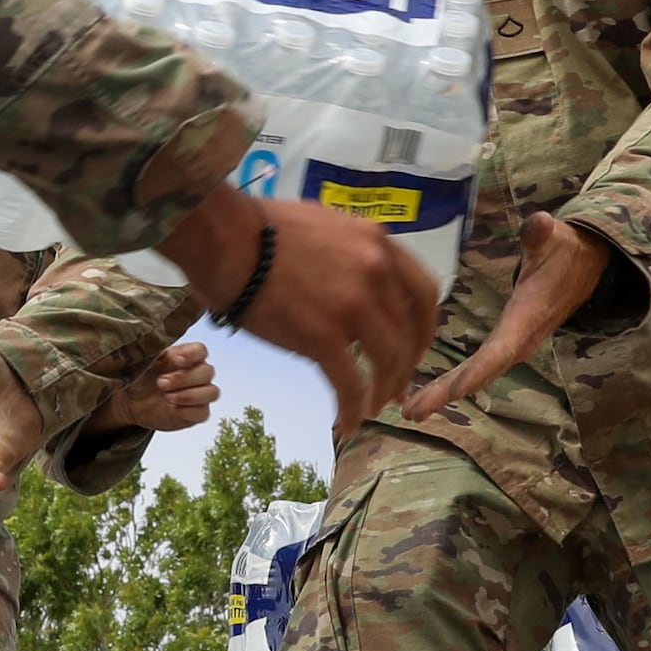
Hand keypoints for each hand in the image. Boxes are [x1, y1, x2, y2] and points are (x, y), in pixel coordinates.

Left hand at [99, 340, 217, 436]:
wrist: (132, 401)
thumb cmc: (142, 378)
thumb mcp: (145, 362)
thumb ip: (157, 353)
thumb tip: (160, 346)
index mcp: (187, 356)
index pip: (201, 350)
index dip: (192, 354)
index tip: (176, 359)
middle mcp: (197, 374)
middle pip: (207, 372)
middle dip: (184, 378)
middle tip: (161, 383)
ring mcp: (200, 394)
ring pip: (211, 392)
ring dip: (189, 395)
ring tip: (167, 397)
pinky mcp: (197, 412)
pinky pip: (203, 412)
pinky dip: (188, 411)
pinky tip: (172, 409)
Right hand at [163, 189, 441, 444]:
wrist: (226, 240)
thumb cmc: (261, 230)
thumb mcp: (326, 226)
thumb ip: (352, 253)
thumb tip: (353, 277)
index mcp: (379, 244)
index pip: (424, 294)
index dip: (423, 328)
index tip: (413, 347)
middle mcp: (377, 272)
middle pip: (410, 332)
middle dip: (406, 366)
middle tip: (396, 388)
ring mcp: (354, 305)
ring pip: (388, 360)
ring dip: (383, 390)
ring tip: (372, 408)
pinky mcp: (324, 337)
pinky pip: (350, 384)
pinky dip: (352, 409)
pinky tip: (346, 424)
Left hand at [393, 211, 610, 424]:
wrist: (586, 263)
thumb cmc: (565, 249)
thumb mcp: (555, 237)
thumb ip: (541, 234)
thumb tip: (538, 224)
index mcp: (528, 316)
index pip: (501, 349)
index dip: (478, 371)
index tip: (454, 391)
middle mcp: (520, 337)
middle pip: (481, 372)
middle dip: (447, 391)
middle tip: (412, 410)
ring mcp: (514, 343)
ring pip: (477, 373)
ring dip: (445, 391)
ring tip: (411, 409)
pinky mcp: (507, 341)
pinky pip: (478, 366)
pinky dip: (453, 381)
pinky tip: (428, 390)